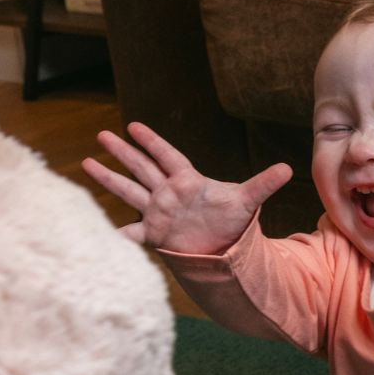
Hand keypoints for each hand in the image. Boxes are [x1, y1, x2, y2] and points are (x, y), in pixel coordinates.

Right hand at [82, 122, 291, 253]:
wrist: (224, 248)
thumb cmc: (233, 221)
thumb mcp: (248, 200)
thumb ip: (263, 184)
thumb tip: (288, 168)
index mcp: (189, 180)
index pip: (168, 156)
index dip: (152, 142)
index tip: (134, 126)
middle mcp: (169, 193)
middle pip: (143, 168)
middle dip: (123, 153)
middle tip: (102, 134)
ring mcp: (159, 212)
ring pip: (130, 191)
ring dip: (110, 178)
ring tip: (86, 162)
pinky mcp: (156, 233)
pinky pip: (132, 232)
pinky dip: (117, 234)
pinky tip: (100, 232)